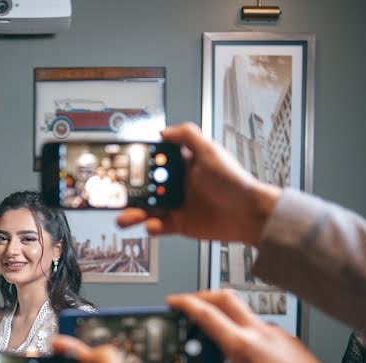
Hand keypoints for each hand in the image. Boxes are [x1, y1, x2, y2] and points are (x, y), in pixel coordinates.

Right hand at [116, 122, 280, 245]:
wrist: (247, 214)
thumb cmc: (233, 182)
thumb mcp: (210, 151)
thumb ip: (187, 136)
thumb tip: (163, 131)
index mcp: (181, 166)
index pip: (152, 164)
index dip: (137, 166)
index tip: (122, 168)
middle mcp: (176, 185)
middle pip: (144, 188)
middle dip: (128, 193)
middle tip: (117, 196)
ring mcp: (176, 205)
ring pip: (146, 210)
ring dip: (132, 214)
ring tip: (125, 218)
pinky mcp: (178, 224)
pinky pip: (157, 227)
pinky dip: (151, 228)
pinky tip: (152, 226)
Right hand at [166, 290, 349, 362]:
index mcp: (241, 346)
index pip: (206, 313)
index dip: (185, 303)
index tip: (173, 301)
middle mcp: (259, 332)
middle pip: (225, 298)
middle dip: (203, 296)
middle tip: (189, 305)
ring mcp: (275, 332)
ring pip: (242, 311)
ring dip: (223, 315)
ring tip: (213, 337)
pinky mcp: (286, 339)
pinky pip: (258, 326)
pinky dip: (242, 330)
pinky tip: (240, 353)